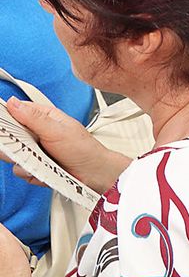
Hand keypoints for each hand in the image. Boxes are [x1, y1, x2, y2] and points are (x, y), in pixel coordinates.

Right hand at [2, 97, 131, 195]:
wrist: (93, 173)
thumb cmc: (83, 148)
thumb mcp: (57, 130)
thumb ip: (34, 118)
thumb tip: (13, 103)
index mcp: (43, 117)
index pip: (14, 112)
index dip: (5, 118)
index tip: (4, 128)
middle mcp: (35, 133)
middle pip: (8, 135)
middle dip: (13, 143)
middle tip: (26, 146)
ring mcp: (34, 150)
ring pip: (11, 155)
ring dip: (24, 160)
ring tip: (42, 159)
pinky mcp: (33, 166)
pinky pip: (20, 170)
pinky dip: (31, 172)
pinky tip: (45, 170)